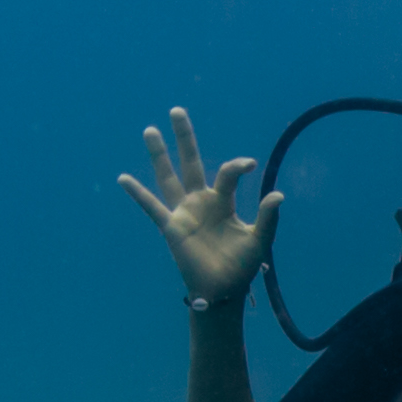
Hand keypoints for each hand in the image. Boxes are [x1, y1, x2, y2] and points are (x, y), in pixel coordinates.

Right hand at [119, 106, 278, 307]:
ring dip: (159, 155)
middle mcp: (201, 202)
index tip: (249, 164)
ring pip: (167, 177)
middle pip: (190, 162)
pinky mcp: (171, 228)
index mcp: (223, 202)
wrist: (223, 290)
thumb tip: (278, 194)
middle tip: (177, 110)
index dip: (237, 167)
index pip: (227, 174)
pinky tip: (123, 178)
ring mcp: (183, 213)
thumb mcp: (260, 239)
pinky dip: (137, 193)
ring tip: (150, 130)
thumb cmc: (242, 266)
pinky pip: (151, 207)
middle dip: (184, 138)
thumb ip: (268, 217)